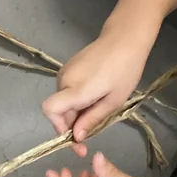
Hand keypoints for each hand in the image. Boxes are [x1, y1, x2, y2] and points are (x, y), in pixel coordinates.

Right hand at [41, 23, 153, 145]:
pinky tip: (95, 97)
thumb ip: (92, 119)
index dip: (58, 127)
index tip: (74, 137)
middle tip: (92, 133)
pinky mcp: (68, 68)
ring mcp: (64, 72)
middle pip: (58, 110)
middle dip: (72, 125)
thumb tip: (76, 137)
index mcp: (76, 89)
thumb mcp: (114, 100)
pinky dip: (77, 101)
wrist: (125, 38)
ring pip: (63, 102)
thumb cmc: (125, 69)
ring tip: (98, 110)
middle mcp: (64, 80)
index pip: (50, 110)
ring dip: (76, 113)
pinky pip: (67, 92)